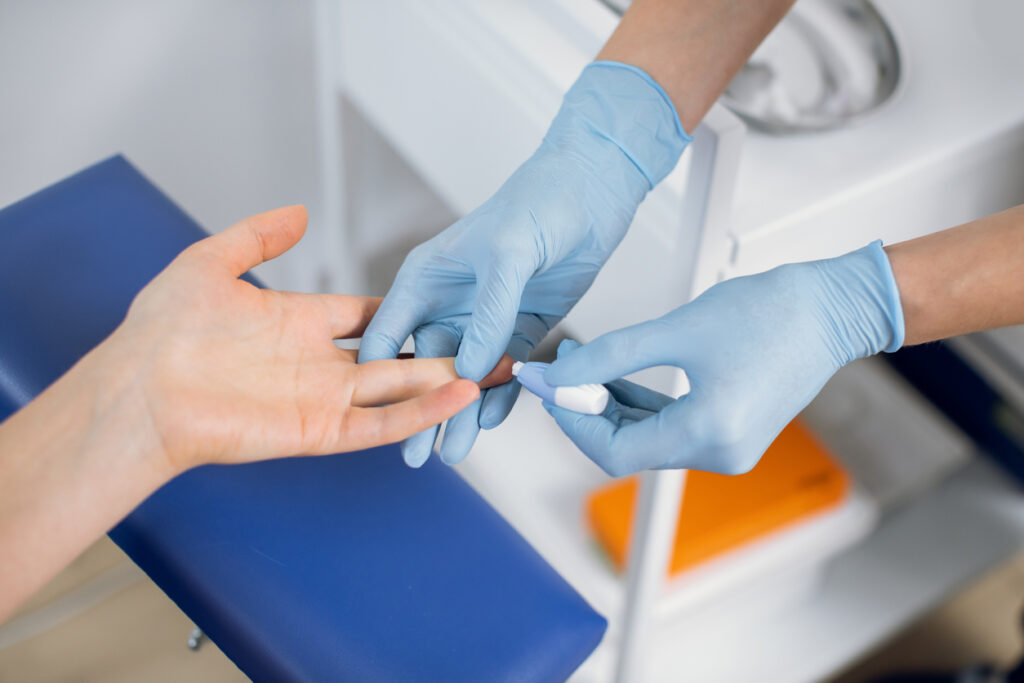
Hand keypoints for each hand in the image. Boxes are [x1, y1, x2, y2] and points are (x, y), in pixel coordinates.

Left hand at [105, 206, 508, 473]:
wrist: (140, 389)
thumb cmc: (161, 331)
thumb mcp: (212, 262)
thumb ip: (258, 235)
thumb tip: (299, 212)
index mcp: (297, 324)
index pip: (366, 316)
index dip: (404, 310)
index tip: (444, 300)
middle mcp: (317, 363)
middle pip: (396, 355)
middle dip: (444, 350)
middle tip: (489, 342)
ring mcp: (323, 399)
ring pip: (400, 390)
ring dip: (447, 382)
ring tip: (495, 369)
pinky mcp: (320, 431)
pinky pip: (380, 423)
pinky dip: (421, 412)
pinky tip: (458, 396)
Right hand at [360, 61, 690, 466]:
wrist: (595, 193)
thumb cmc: (540, 201)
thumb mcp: (507, 254)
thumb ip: (488, 312)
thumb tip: (471, 370)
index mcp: (426, 276)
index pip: (389, 332)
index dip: (379, 374)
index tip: (377, 414)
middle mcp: (450, 301)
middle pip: (425, 365)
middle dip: (420, 409)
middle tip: (416, 453)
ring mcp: (485, 318)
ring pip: (465, 376)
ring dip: (460, 413)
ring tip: (454, 452)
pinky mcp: (521, 328)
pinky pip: (504, 372)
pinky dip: (499, 398)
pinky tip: (491, 423)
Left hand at [543, 242, 903, 476]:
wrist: (831, 310)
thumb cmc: (772, 313)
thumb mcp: (677, 329)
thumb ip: (611, 356)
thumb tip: (561, 374)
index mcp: (711, 434)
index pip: (615, 453)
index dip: (574, 421)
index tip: (551, 388)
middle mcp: (721, 455)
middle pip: (628, 450)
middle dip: (588, 411)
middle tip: (559, 373)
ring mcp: (728, 449)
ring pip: (647, 441)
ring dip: (610, 408)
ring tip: (581, 366)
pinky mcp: (730, 434)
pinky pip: (670, 430)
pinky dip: (639, 408)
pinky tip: (615, 378)